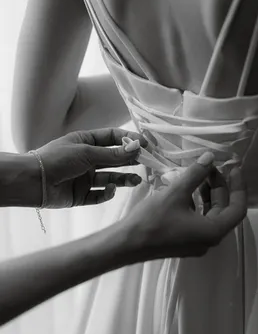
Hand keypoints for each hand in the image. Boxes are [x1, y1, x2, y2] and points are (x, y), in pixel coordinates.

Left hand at [28, 128, 146, 207]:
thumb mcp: (87, 152)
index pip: (112, 138)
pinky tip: (111, 189)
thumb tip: (136, 148)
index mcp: (86, 142)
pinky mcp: (82, 195)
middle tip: (147, 162)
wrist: (34, 182)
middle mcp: (87, 159)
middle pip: (113, 158)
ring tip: (137, 180)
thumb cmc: (58, 159)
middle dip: (129, 160)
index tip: (145, 144)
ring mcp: (85, 177)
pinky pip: (99, 194)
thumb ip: (113, 154)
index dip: (128, 140)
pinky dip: (107, 193)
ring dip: (123, 178)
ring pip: (110, 178)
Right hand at [127, 152, 246, 258]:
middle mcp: (209, 239)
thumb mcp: (176, 193)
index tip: (234, 168)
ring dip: (209, 194)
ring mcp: (196, 242)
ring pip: (211, 214)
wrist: (126, 244)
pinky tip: (186, 190)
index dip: (239, 186)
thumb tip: (210, 157)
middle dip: (220, 186)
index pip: (238, 208)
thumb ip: (195, 174)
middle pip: (225, 210)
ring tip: (200, 175)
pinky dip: (198, 203)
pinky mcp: (184, 241)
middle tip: (211, 167)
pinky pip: (199, 220)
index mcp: (213, 231)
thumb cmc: (153, 220)